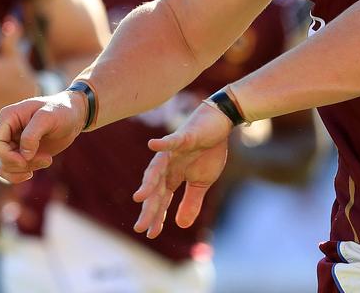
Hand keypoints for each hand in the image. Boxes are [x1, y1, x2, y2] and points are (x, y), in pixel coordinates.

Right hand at [0, 90, 86, 182]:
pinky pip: (10, 171)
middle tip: (47, 159)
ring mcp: (11, 142)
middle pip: (1, 157)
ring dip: (25, 169)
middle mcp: (5, 130)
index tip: (27, 160)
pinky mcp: (20, 153)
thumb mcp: (48, 117)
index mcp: (8, 117)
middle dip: (22, 163)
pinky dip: (21, 175)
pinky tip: (35, 170)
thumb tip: (24, 155)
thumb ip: (32, 134)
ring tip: (47, 160)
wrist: (73, 117)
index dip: (8, 156)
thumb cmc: (61, 111)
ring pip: (5, 166)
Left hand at [132, 101, 232, 238]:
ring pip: (157, 169)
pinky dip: (162, 144)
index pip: (161, 200)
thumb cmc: (208, 151)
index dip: (156, 216)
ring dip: (148, 182)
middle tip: (140, 226)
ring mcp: (172, 152)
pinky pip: (170, 141)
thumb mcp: (202, 182)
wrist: (219, 125)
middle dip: (149, 208)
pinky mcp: (182, 137)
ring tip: (140, 197)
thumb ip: (191, 202)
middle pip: (155, 189)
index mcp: (172, 178)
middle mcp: (167, 166)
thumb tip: (181, 225)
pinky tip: (152, 145)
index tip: (150, 234)